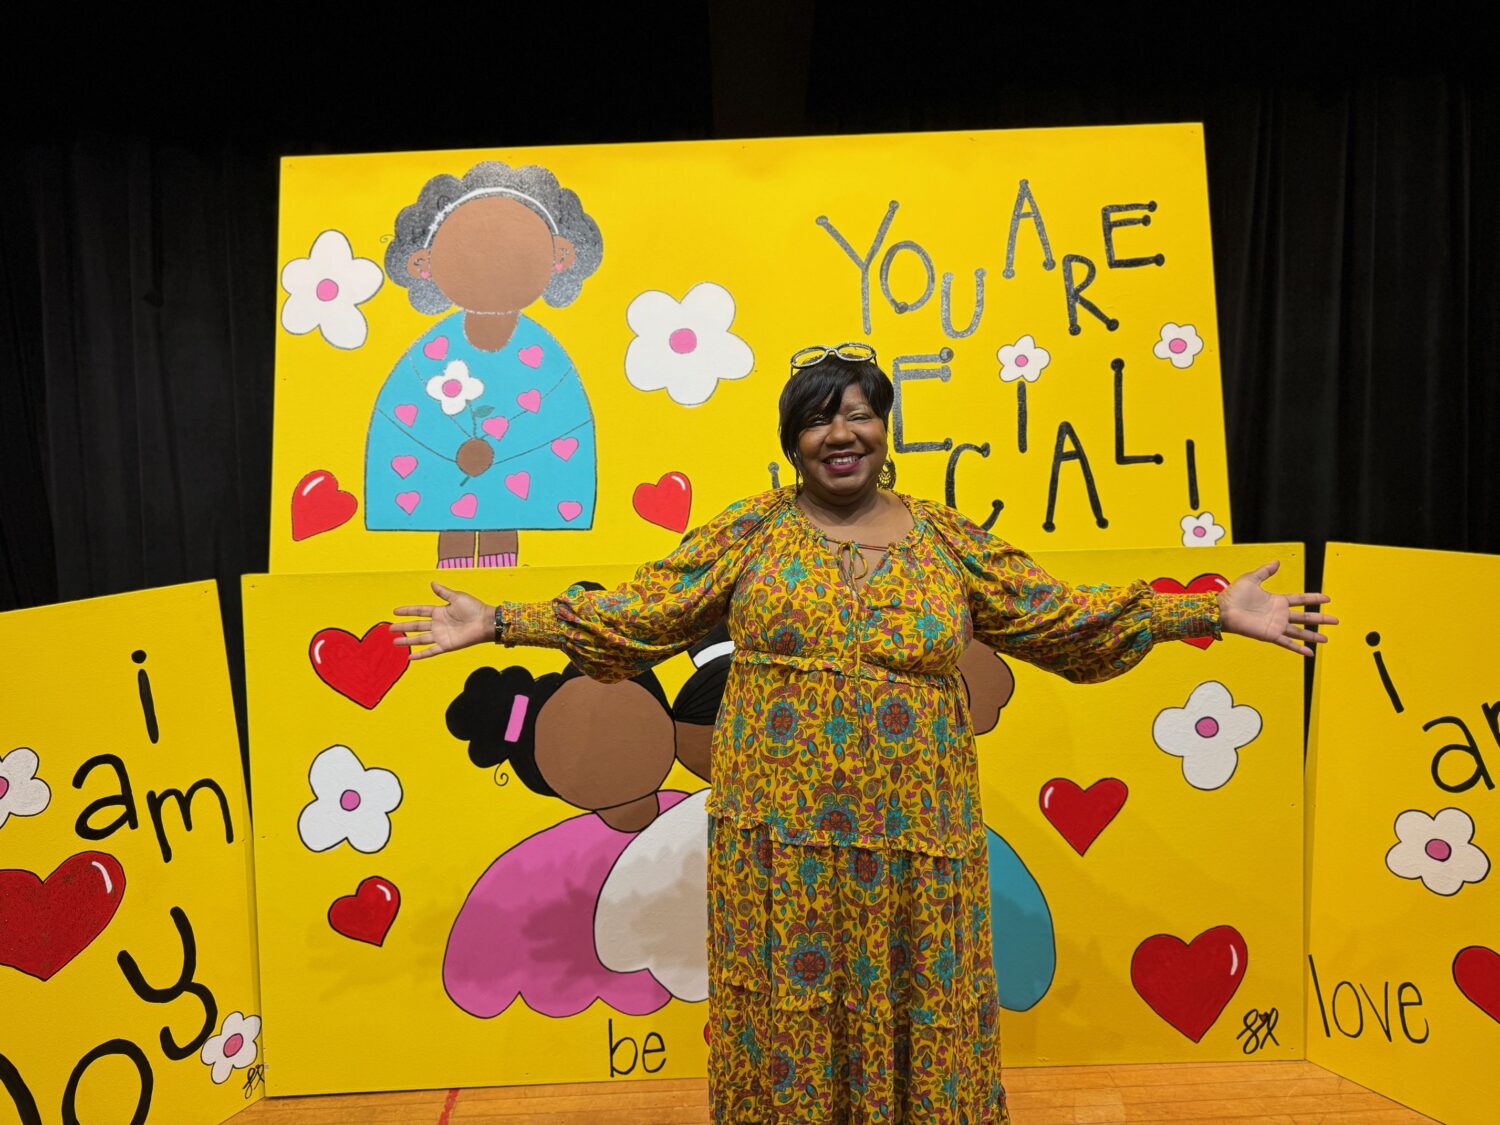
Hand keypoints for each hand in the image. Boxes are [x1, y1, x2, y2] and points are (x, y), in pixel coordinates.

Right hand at [390, 582, 494, 660]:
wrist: (485, 621)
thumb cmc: (474, 608)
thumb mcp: (456, 597)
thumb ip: (443, 592)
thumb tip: (432, 583)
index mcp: (440, 611)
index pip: (419, 611)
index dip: (408, 611)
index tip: (395, 611)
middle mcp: (438, 624)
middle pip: (416, 626)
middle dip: (403, 627)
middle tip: (390, 629)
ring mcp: (441, 635)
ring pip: (420, 639)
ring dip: (407, 641)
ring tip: (395, 642)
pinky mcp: (446, 645)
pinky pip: (431, 651)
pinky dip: (421, 655)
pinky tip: (410, 658)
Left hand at [1217, 560, 1337, 656]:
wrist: (1223, 609)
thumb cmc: (1234, 594)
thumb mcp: (1252, 578)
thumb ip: (1266, 571)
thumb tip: (1277, 562)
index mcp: (1277, 600)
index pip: (1300, 599)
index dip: (1314, 598)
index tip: (1327, 598)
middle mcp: (1279, 614)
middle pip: (1305, 616)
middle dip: (1321, 618)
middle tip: (1335, 621)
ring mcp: (1276, 626)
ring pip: (1300, 632)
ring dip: (1313, 636)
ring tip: (1326, 639)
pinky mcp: (1270, 635)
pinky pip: (1287, 643)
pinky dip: (1299, 648)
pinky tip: (1310, 653)